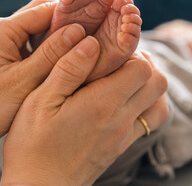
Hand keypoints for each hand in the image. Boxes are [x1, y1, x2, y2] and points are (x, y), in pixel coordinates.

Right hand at [2, 48, 168, 185]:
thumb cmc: (33, 145)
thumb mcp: (40, 101)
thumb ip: (68, 69)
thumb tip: (91, 43)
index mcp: (103, 103)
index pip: (142, 68)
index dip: (131, 53)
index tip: (111, 51)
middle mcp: (122, 120)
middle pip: (158, 83)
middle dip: (144, 65)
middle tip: (119, 61)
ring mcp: (124, 136)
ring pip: (159, 104)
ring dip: (148, 87)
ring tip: (123, 79)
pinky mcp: (120, 147)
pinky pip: (148, 123)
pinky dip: (144, 106)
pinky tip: (120, 103)